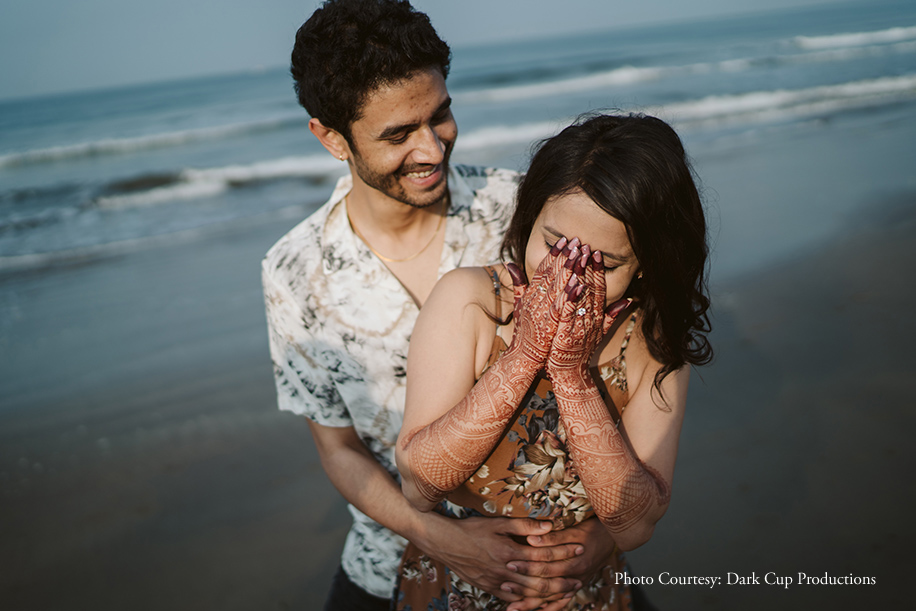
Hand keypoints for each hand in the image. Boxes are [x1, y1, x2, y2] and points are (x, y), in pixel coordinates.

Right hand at [422, 515, 583, 602]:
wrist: (445, 543)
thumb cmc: (472, 529)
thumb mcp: (497, 522)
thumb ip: (524, 525)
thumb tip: (550, 525)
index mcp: (509, 551)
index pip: (543, 554)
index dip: (563, 552)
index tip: (579, 548)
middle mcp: (505, 569)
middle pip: (540, 578)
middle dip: (562, 579)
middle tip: (579, 578)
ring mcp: (497, 582)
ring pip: (529, 592)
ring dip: (550, 593)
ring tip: (566, 592)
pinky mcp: (489, 588)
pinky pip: (513, 600)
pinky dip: (529, 602)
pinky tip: (541, 601)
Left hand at [503, 517, 617, 609]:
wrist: (613, 537)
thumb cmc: (592, 530)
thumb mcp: (574, 530)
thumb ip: (553, 537)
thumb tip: (532, 539)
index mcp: (574, 561)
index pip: (546, 565)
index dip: (527, 565)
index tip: (509, 564)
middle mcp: (576, 576)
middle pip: (546, 583)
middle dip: (523, 586)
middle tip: (504, 585)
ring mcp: (576, 583)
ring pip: (551, 597)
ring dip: (532, 603)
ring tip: (513, 607)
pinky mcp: (577, 586)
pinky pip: (562, 602)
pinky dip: (549, 608)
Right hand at [505, 237, 578, 371]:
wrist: (522, 358)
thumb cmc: (524, 333)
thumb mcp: (520, 306)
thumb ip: (518, 285)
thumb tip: (510, 263)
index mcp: (529, 295)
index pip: (541, 269)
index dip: (552, 254)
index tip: (563, 240)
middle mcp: (533, 300)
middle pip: (550, 274)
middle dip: (563, 256)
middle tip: (575, 240)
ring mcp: (540, 312)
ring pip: (556, 286)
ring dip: (568, 269)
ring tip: (579, 254)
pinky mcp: (548, 325)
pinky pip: (560, 306)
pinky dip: (568, 294)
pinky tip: (578, 283)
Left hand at [546, 247, 630, 384]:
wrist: (569, 374)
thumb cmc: (579, 351)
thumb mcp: (599, 332)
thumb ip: (612, 315)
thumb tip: (629, 300)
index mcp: (596, 317)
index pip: (599, 289)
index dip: (597, 270)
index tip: (595, 252)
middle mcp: (590, 319)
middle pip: (590, 289)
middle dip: (588, 267)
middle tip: (585, 246)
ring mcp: (580, 327)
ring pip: (580, 297)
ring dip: (578, 276)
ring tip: (575, 257)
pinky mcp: (567, 335)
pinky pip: (569, 314)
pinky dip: (570, 299)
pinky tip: (570, 284)